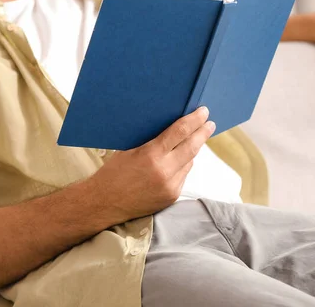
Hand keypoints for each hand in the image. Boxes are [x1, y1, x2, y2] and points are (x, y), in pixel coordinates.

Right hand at [89, 106, 214, 222]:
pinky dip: (182, 166)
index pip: (180, 132)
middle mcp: (164, 171)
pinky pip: (183, 176)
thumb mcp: (130, 149)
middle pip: (192, 147)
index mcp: (151, 154)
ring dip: (192, 150)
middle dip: (203, 133)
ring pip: (189, 162)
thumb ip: (153, 140)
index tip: (203, 112)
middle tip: (210, 123)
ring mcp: (170, 186)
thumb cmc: (113, 172)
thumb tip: (173, 128)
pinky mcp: (171, 196)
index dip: (194, 120)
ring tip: (194, 139)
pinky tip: (178, 161)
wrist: (104, 203)